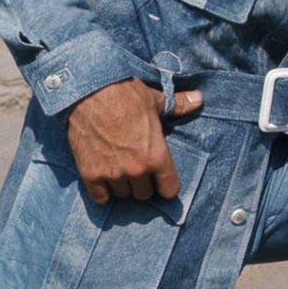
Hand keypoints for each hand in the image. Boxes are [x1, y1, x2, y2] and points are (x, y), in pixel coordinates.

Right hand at [66, 78, 202, 204]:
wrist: (88, 90)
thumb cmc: (125, 94)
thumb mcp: (156, 100)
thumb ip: (178, 106)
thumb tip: (199, 99)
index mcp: (157, 156)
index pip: (169, 190)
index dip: (166, 186)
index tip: (160, 181)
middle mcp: (137, 169)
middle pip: (144, 194)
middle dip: (142, 184)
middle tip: (136, 169)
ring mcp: (112, 173)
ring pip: (122, 194)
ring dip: (122, 186)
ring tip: (119, 170)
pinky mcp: (90, 173)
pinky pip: (100, 197)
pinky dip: (101, 192)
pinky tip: (102, 179)